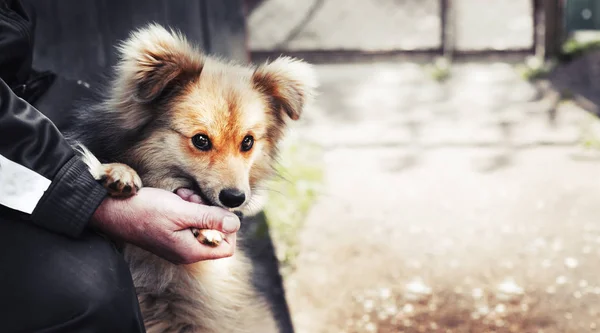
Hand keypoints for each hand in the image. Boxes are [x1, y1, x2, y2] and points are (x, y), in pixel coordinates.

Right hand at [90, 187, 239, 263]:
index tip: (216, 208)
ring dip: (197, 206)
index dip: (228, 227)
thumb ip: (210, 218)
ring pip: (202, 223)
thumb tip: (236, 224)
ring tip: (182, 196)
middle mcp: (186, 250)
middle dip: (209, 212)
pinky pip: (188, 220)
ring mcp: (177, 242)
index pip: (227, 246)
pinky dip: (186, 206)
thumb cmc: (144, 211)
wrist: (112, 210)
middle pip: (216, 233)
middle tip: (193, 199)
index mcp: (191, 251)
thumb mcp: (180, 212)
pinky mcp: (170, 232)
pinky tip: (176, 197)